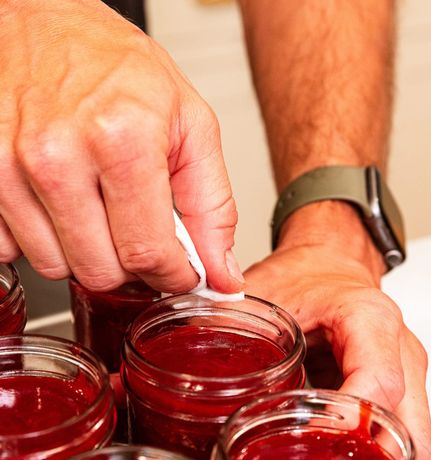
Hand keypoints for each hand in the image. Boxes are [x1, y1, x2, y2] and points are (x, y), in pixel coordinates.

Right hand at [0, 0, 243, 292]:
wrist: (40, 22)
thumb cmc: (113, 66)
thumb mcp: (189, 123)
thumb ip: (212, 206)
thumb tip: (221, 274)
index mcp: (122, 139)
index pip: (147, 253)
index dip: (171, 276)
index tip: (177, 272)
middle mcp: (58, 155)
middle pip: (101, 271)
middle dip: (128, 264)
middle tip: (135, 230)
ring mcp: (10, 168)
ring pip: (57, 268)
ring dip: (83, 251)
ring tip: (94, 207)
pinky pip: (14, 250)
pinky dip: (41, 239)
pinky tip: (56, 204)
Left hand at [244, 210, 430, 459]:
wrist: (329, 264)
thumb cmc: (304, 276)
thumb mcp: (258, 296)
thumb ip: (219, 330)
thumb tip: (162, 374)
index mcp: (368, 319)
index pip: (377, 383)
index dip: (346, 425)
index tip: (313, 446)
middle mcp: (400, 349)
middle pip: (408, 428)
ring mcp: (408, 374)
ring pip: (415, 442)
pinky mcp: (404, 391)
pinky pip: (405, 439)